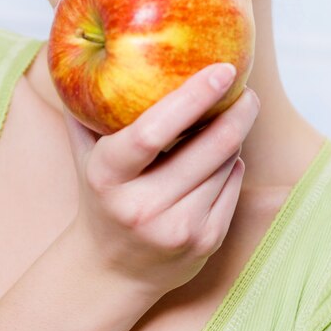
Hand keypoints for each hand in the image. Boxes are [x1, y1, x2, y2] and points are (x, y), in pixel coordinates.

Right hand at [63, 63, 259, 298]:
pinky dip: (233, 165)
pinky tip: (220, 159)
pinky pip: (234, 187)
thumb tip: (82, 60)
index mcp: (108, 176)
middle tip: (248, 90)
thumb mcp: (84, 157)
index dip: (193, 96)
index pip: (153, 131)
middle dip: (239, 111)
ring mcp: (177, 229)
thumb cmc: (100, 198)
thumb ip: (83, 112)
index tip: (222, 69)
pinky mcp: (205, 243)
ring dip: (233, 137)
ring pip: (227, 164)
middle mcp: (142, 206)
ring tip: (226, 123)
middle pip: (210, 147)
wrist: (111, 270)